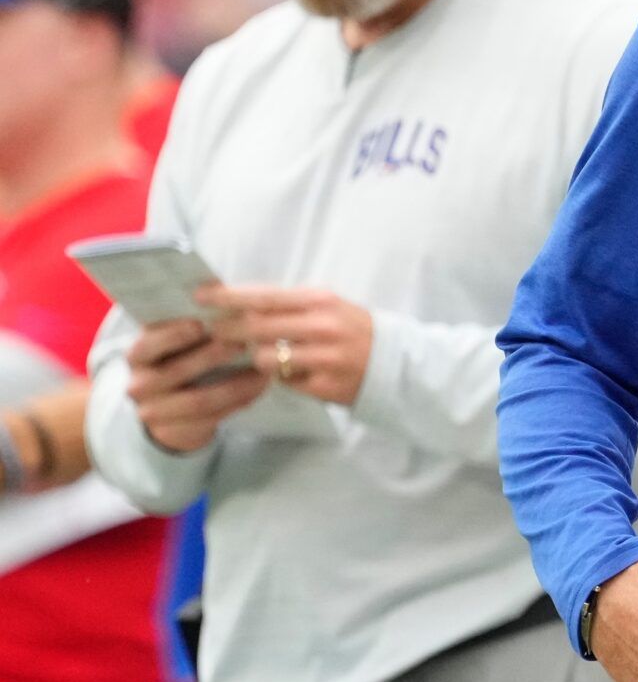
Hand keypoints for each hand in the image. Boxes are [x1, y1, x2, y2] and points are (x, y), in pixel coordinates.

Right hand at [125, 318, 268, 453]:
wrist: (170, 406)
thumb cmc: (183, 356)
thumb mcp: (180, 339)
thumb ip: (195, 322)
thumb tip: (225, 294)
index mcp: (138, 354)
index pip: (149, 343)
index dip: (175, 333)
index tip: (203, 323)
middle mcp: (139, 383)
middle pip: (178, 371)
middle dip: (213, 356)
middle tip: (244, 342)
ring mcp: (153, 411)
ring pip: (199, 399)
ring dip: (235, 384)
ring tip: (263, 370)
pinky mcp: (174, 431)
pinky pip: (211, 418)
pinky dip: (239, 401)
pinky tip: (259, 388)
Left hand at [199, 285, 373, 405]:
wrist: (393, 363)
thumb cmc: (351, 329)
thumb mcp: (325, 306)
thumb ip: (287, 305)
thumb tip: (238, 303)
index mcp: (320, 300)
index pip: (264, 296)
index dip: (229, 296)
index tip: (200, 296)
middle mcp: (322, 326)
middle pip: (257, 327)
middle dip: (227, 329)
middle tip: (211, 331)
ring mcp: (324, 357)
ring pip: (265, 358)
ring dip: (255, 358)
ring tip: (258, 355)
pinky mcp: (324, 386)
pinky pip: (283, 381)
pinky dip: (279, 377)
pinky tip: (285, 373)